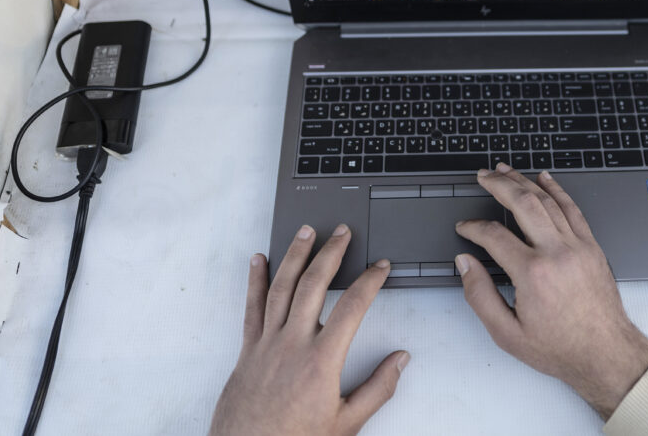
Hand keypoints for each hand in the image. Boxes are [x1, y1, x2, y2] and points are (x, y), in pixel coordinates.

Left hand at [210, 225, 407, 435]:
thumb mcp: (347, 423)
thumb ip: (378, 389)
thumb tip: (400, 360)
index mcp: (322, 361)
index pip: (353, 306)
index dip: (370, 281)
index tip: (380, 267)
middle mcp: (293, 344)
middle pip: (314, 284)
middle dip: (331, 253)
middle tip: (343, 232)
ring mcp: (266, 345)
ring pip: (282, 287)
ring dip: (295, 255)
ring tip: (306, 232)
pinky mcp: (247, 351)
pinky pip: (251, 308)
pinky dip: (255, 281)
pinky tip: (259, 261)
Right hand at [455, 164, 647, 419]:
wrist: (606, 353)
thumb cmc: (560, 348)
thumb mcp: (506, 333)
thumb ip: (479, 295)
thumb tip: (465, 263)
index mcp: (532, 273)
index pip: (494, 235)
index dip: (473, 227)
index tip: (464, 228)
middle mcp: (556, 252)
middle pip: (523, 203)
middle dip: (499, 184)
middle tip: (483, 175)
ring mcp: (578, 246)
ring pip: (548, 200)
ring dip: (524, 181)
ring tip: (505, 170)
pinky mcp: (592, 246)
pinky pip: (573, 208)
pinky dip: (557, 190)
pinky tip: (544, 179)